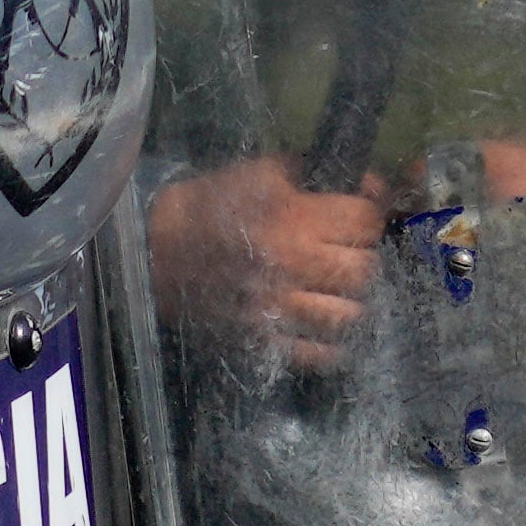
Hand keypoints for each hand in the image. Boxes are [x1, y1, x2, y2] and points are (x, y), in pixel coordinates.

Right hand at [146, 154, 394, 368]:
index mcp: (293, 219)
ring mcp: (278, 310)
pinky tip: (325, 327)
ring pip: (349, 317)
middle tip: (347, 252)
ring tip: (338, 291)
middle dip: (362, 257)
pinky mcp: (263, 340)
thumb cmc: (211, 204)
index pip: (365, 220)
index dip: (370, 213)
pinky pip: (319, 353)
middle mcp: (292, 267)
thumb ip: (311, 174)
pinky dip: (332, 343)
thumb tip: (362, 182)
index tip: (360, 213)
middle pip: (364, 270)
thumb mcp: (259, 172)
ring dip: (350, 302)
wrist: (155, 249)